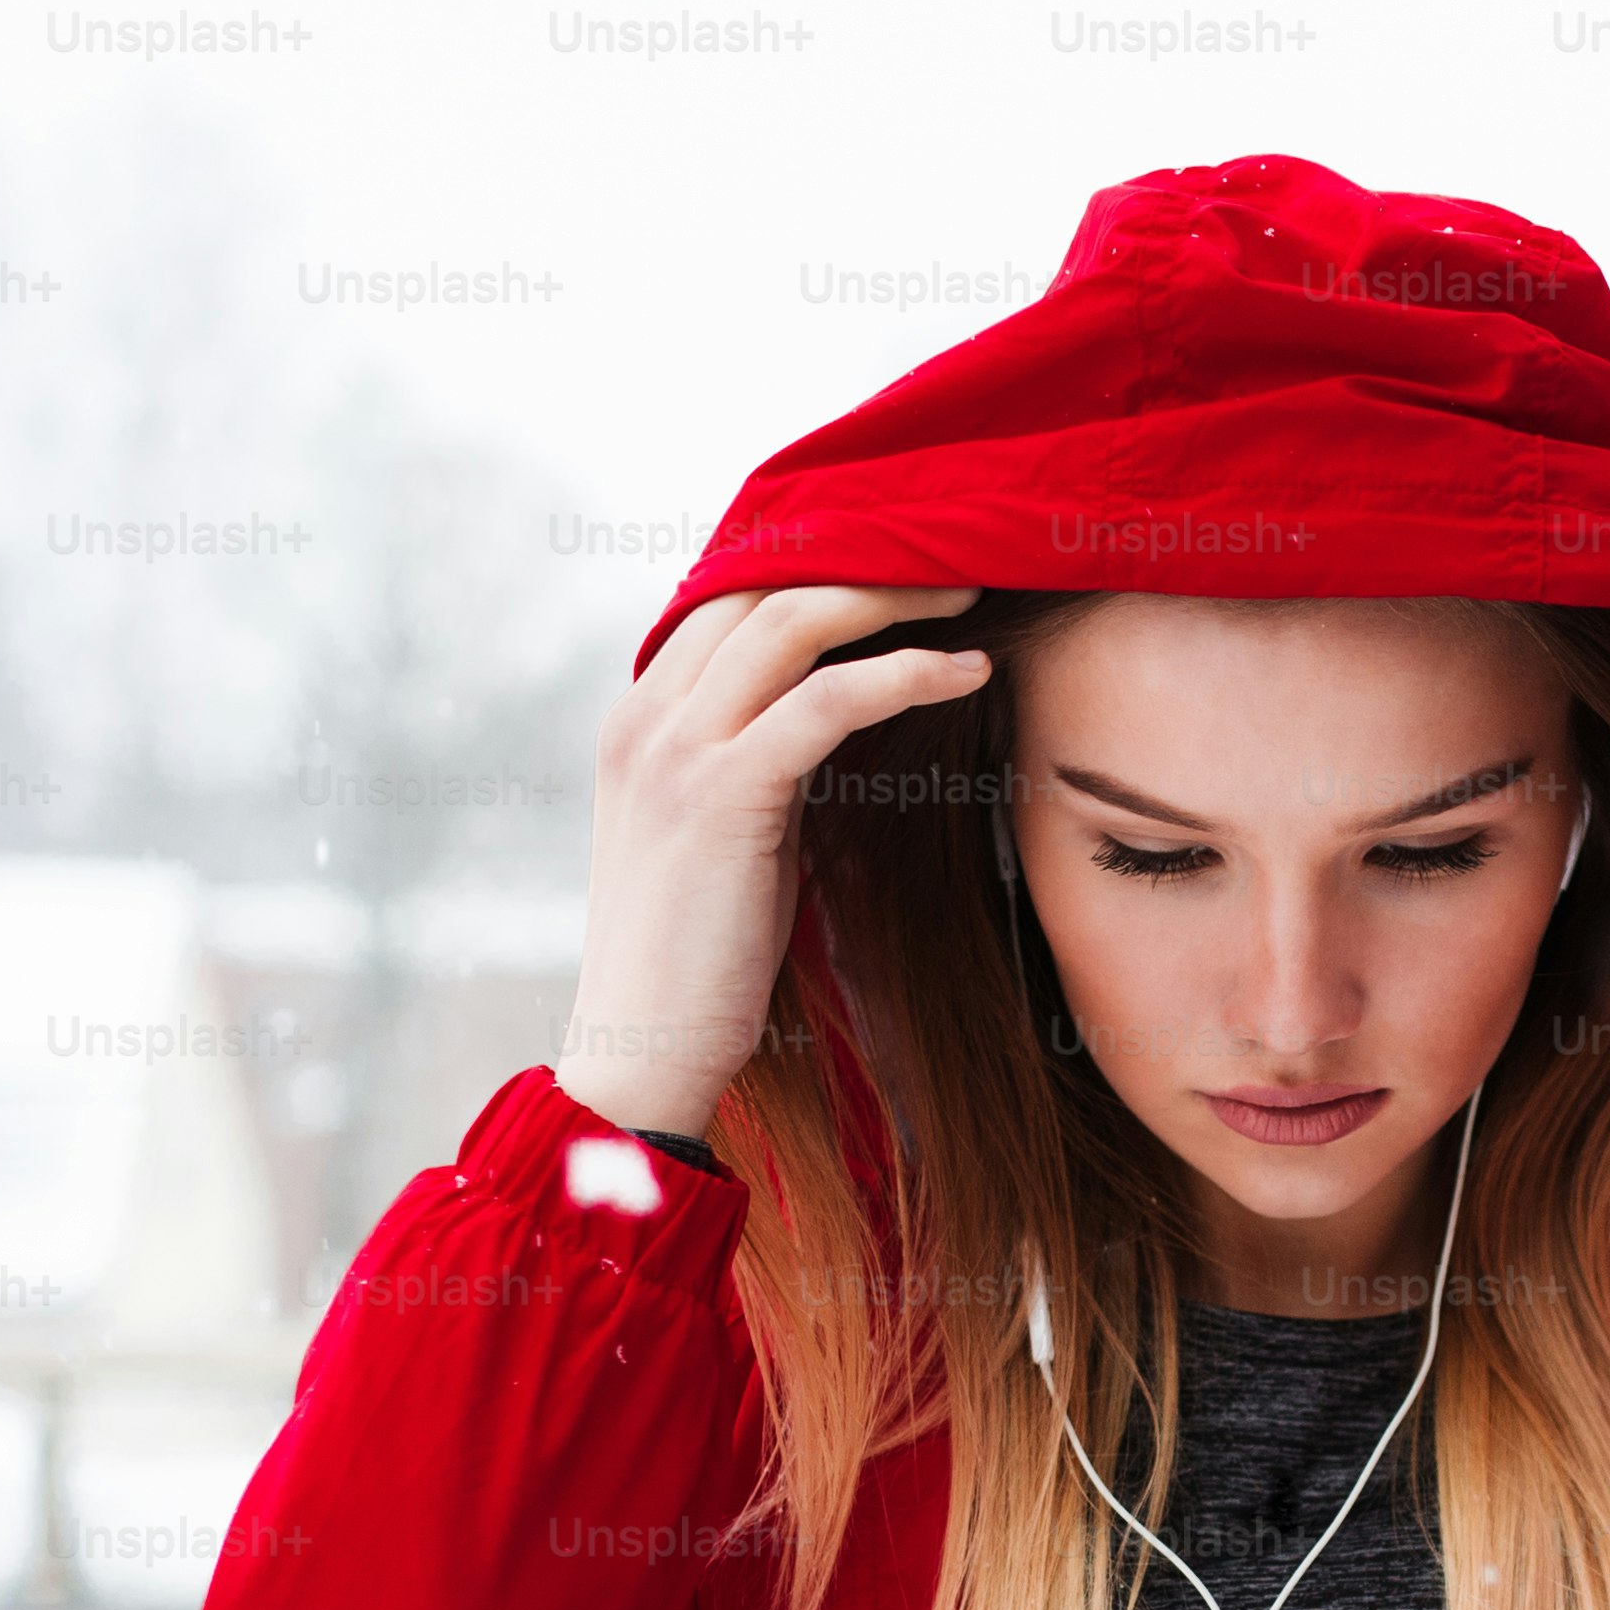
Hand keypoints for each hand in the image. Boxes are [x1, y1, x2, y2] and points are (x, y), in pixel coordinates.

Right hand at [556, 584, 991, 1138]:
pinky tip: (964, 673)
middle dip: (865, 562)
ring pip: (793, 621)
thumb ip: (759, 755)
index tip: (902, 564)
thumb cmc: (699, 954)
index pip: (730, 597)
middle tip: (954, 561)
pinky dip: (904, 673)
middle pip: (761, 587)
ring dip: (893, 598)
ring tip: (971, 598)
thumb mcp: (726, 828)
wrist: (643, 1048)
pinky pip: (828, 701)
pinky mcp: (722, 794)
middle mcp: (645, 716)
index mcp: (639, 717)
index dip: (820, 566)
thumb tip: (835, 705)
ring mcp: (675, 750)